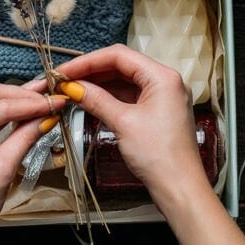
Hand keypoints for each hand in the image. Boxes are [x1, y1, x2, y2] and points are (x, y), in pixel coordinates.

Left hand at [0, 82, 66, 244]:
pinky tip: (19, 115)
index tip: (57, 100)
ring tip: (37, 100)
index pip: (0, 105)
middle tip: (47, 96)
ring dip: (9, 102)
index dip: (32, 103)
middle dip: (19, 95)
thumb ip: (26, 135)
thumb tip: (47, 116)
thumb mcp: (4, 167)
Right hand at [54, 44, 210, 210]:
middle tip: (64, 79)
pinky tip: (90, 99)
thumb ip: (96, 100)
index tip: (64, 71)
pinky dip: (109, 97)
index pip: (119, 56)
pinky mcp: (157, 112)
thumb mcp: (123, 123)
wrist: (179, 188)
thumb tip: (73, 87)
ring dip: (99, 84)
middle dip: (92, 71)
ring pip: (125, 81)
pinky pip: (130, 96)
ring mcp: (162, 97)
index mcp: (163, 76)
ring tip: (72, 89)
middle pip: (122, 66)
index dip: (88, 61)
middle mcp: (165, 81)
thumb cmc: (159, 155)